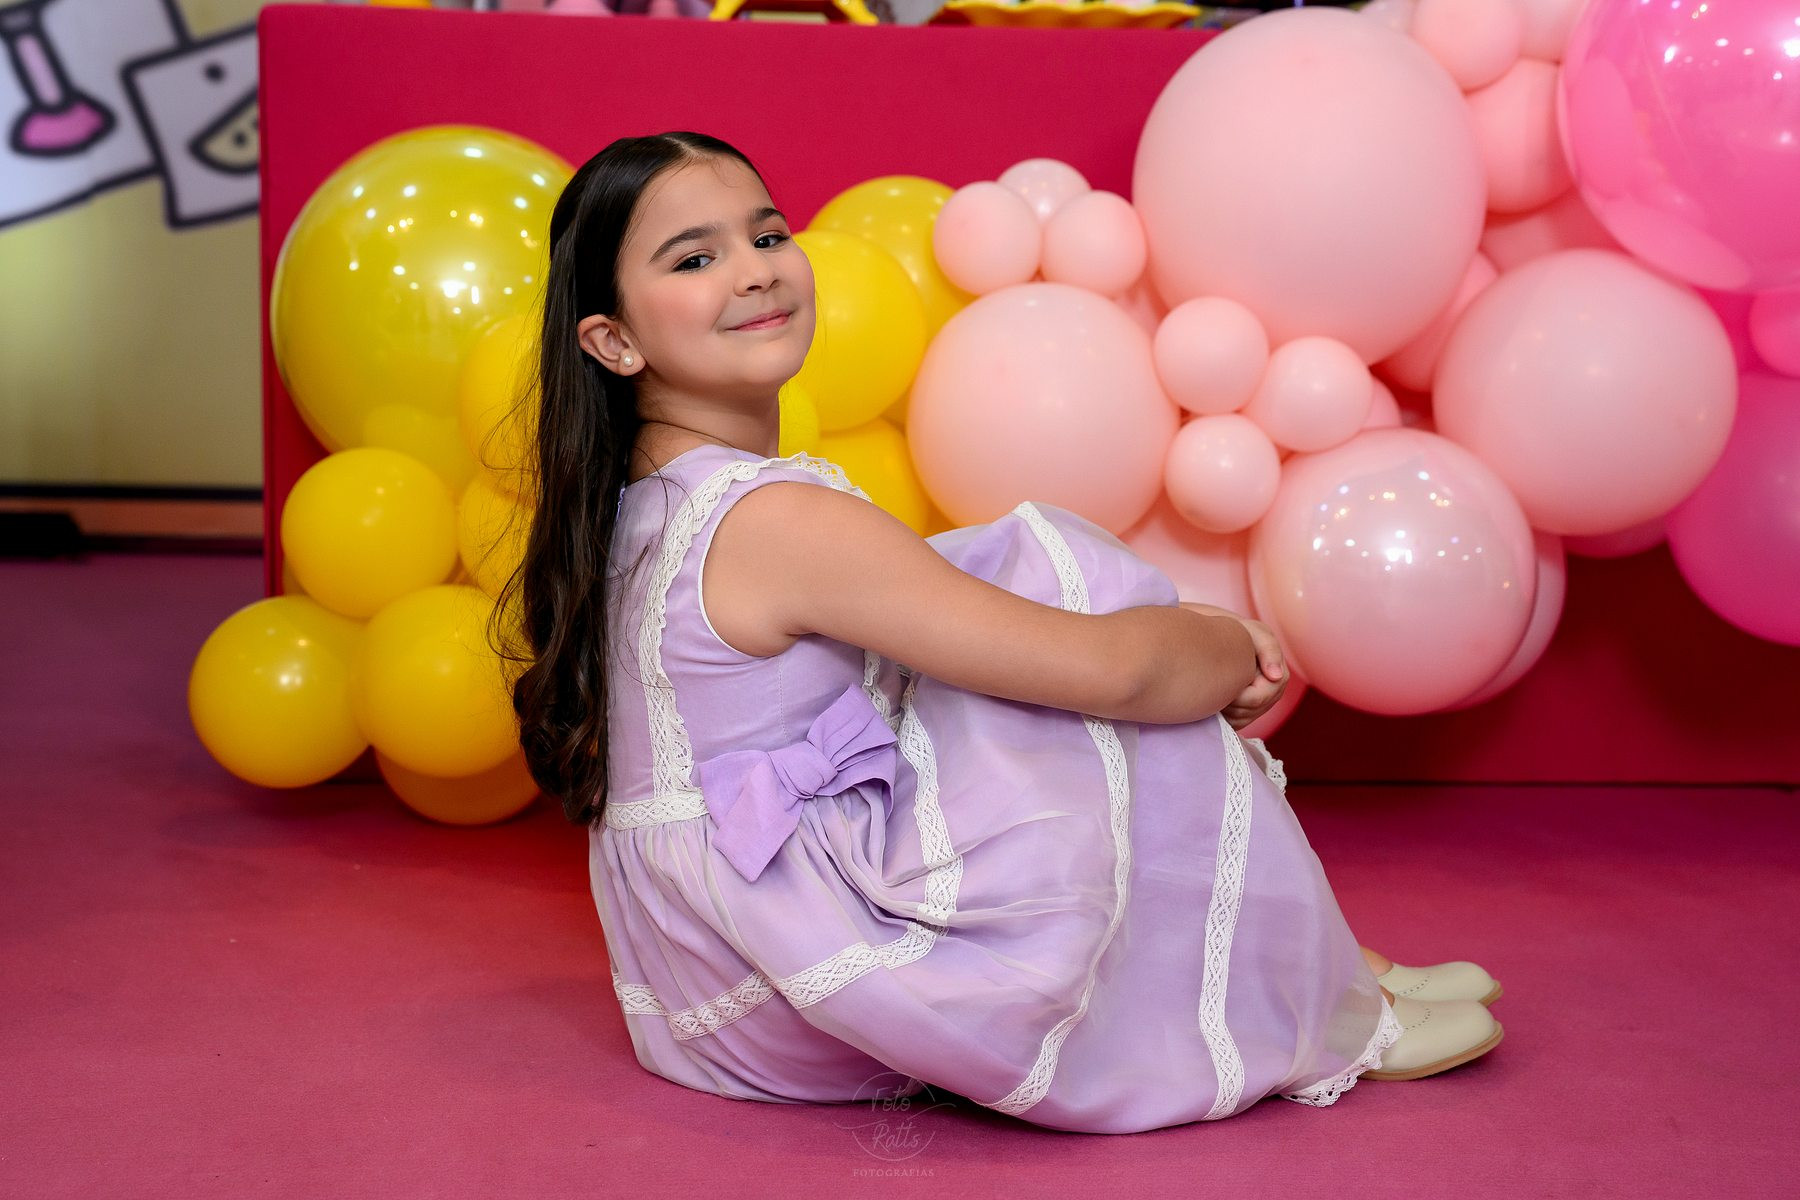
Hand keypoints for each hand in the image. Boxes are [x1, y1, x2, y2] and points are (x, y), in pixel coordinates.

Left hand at [1178, 601, 1288, 731]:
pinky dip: (1221, 713)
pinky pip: (1233, 723)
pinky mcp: (1245, 714)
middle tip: (1215, 684)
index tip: (1223, 681)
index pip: (1259, 698)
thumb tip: (1276, 676)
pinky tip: (1215, 696)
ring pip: (1241, 719)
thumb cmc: (1238, 633)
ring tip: (1215, 686)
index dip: (1239, 693)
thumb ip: (1269, 649)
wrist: (1221, 639)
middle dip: (1230, 701)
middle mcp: (1273, 694)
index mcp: (1278, 677)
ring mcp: (1260, 707)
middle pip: (1249, 712)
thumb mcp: (1253, 632)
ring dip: (1224, 706)